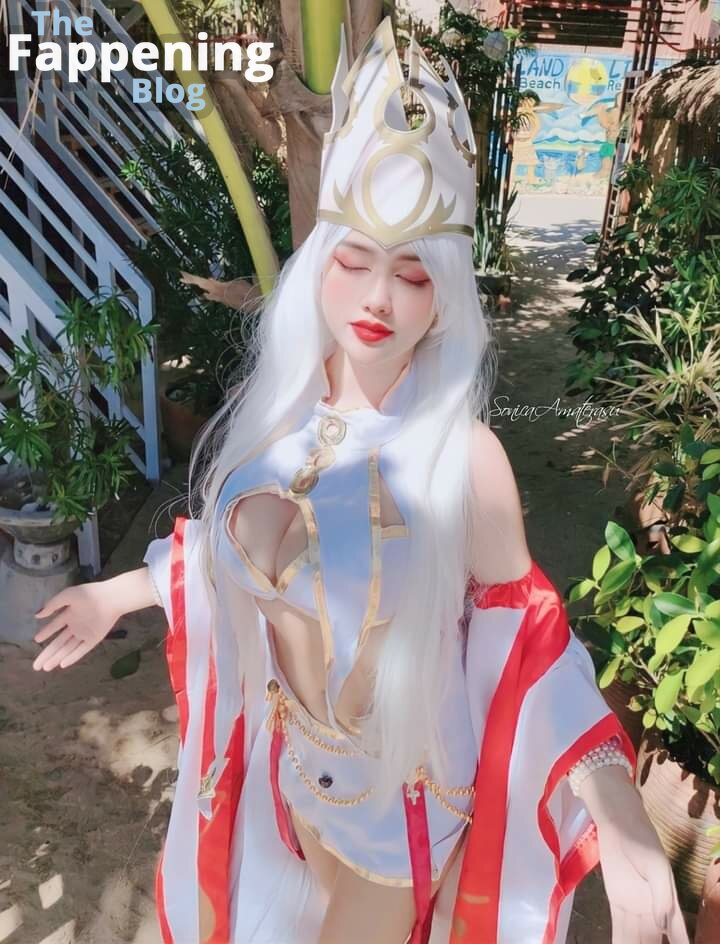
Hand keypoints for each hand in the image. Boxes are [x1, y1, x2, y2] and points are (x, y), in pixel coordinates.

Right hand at [32, 581, 122, 670]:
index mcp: (69, 614)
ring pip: (68, 648)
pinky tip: (62, 664)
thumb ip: (52, 605)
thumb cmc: (89, 594)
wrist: (111, 598)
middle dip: (47, 654)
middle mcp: (76, 626)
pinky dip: (72, 657)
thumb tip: (36, 615)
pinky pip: (81, 650)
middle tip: (36, 666)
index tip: (36, 640)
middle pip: (59, 643)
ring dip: (57, 658)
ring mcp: (85, 633)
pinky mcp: (94, 639)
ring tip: (45, 668)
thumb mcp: (67, 595)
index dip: (45, 633)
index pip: (54, 626)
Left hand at [591, 774, 688, 942]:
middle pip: (654, 939)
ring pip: (636, 937)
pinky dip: (618, 942)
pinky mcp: (617, 901)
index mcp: (668, 901)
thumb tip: (662, 927)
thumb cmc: (643, 841)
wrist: (618, 824)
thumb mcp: (657, 866)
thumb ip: (661, 896)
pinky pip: (618, 927)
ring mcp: (634, 906)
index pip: (677, 932)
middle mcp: (653, 908)